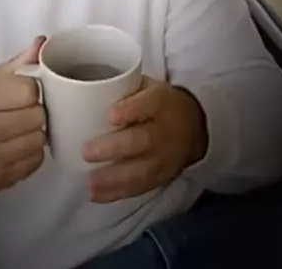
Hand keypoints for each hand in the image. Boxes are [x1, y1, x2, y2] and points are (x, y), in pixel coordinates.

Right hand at [0, 36, 46, 213]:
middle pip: (37, 117)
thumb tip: (42, 42)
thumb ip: (16, 64)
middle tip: (26, 111)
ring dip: (36, 133)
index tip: (25, 92)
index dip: (32, 90)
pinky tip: (20, 146)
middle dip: (36, 112)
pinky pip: (34, 163)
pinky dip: (32, 153)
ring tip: (24, 129)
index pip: (28, 91)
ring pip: (38, 140)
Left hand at [83, 77, 207, 202]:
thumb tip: (87, 94)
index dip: (130, 110)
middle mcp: (165, 130)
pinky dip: (119, 192)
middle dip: (115, 148)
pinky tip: (97, 195)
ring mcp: (166, 157)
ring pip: (143, 169)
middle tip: (87, 152)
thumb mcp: (147, 86)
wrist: (195, 125)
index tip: (110, 115)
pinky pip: (142, 186)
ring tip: (90, 183)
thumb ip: (124, 89)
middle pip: (143, 140)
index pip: (149, 104)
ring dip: (114, 178)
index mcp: (161, 102)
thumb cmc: (159, 103)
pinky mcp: (163, 176)